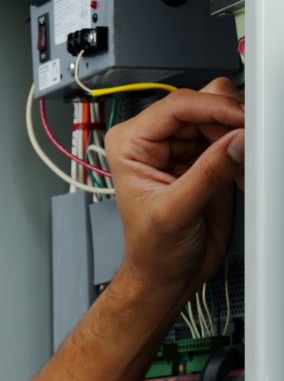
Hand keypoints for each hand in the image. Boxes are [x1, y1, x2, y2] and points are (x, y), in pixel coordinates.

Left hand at [105, 78, 244, 301]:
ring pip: (223, 117)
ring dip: (241, 137)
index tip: (242, 120)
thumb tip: (236, 140)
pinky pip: (235, 138)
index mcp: (131, 144)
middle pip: (204, 104)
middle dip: (231, 121)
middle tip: (250, 141)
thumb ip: (207, 174)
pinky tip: (244, 173)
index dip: (214, 108)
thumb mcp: (175, 213)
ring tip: (244, 166)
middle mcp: (155, 140)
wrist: (166, 276)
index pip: (178, 106)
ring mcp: (183, 148)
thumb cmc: (152, 251)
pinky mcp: (207, 159)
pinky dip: (246, 151)